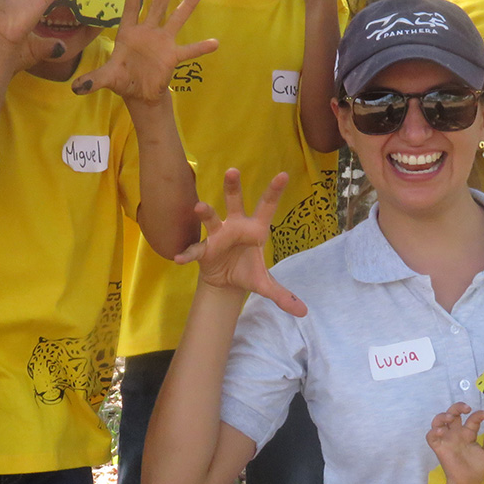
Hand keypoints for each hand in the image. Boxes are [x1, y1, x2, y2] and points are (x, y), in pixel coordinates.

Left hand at [71, 0, 218, 101]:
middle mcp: (147, 33)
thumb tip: (75, 88)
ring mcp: (162, 43)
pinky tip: (214, 42)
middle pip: (155, 8)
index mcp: (128, 34)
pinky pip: (189, 51)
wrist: (139, 92)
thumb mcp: (107, 78)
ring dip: (186, 6)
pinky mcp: (172, 56)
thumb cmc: (122, 79)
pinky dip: (201, 48)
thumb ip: (93, 80)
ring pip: (176, 20)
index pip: (129, 11)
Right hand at [175, 169, 307, 316]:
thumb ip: (282, 295)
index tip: (284, 174)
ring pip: (211, 218)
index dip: (275, 191)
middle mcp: (236, 225)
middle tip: (232, 170)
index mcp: (256, 229)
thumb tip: (304, 312)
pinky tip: (180, 259)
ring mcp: (218, 234)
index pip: (267, 207)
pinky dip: (188, 253)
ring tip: (199, 208)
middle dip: (233, 186)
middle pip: (234, 201)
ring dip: (205, 212)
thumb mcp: (265, 285)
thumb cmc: (247, 272)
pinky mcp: (204, 248)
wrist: (226, 282)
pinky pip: (195, 248)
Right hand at [426, 404, 483, 483]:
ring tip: (451, 417)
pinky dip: (433, 432)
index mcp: (468, 433)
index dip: (478, 415)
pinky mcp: (439, 448)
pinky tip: (441, 431)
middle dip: (458, 407)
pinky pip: (431, 437)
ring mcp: (447, 439)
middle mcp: (456, 433)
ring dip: (443, 415)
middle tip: (466, 408)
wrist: (468, 483)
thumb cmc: (477, 468)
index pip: (472, 419)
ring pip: (439, 421)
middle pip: (453, 413)